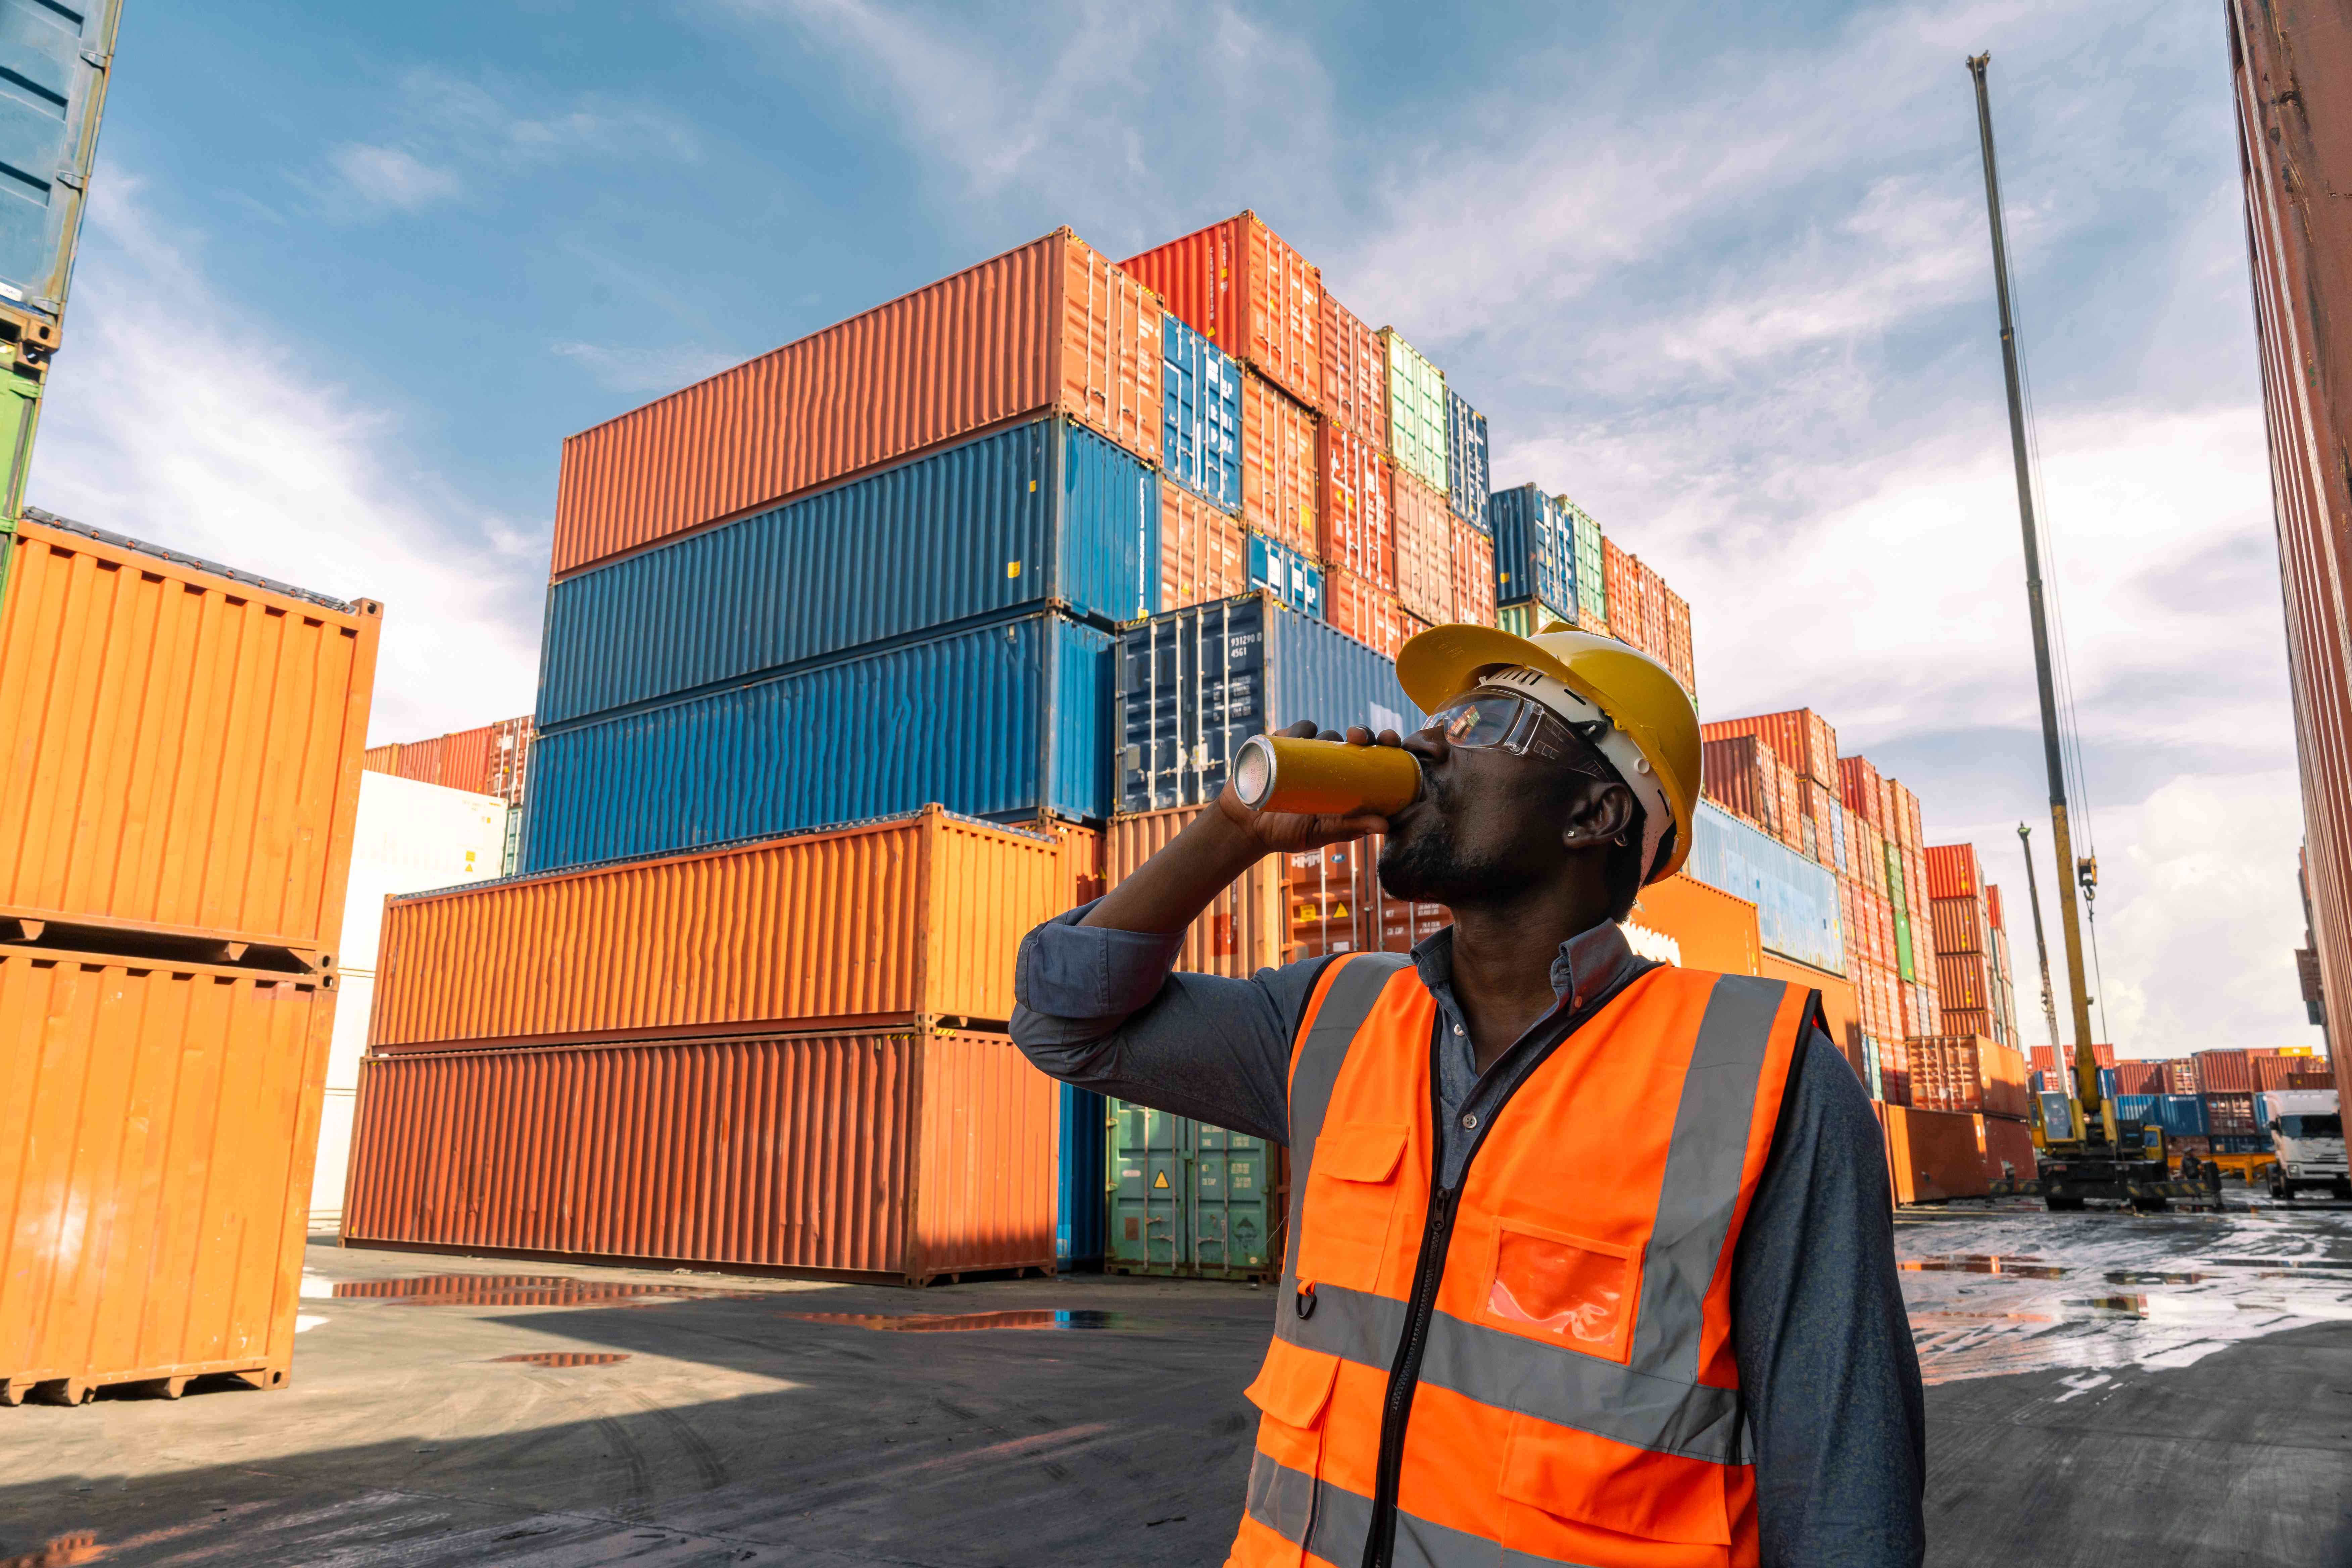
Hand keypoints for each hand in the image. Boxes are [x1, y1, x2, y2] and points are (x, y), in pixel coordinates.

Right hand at [1211, 720, 1406, 854]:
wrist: (1245, 826)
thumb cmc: (1287, 832)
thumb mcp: (1322, 832)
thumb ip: (1350, 828)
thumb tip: (1385, 826)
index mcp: (1349, 782)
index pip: (1376, 757)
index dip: (1387, 744)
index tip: (1391, 741)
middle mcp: (1332, 764)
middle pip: (1355, 740)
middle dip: (1363, 732)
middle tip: (1358, 738)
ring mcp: (1309, 753)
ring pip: (1328, 733)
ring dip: (1332, 734)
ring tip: (1324, 746)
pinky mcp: (1286, 744)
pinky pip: (1300, 729)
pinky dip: (1303, 729)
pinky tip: (1300, 737)